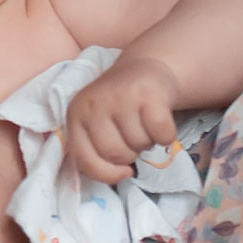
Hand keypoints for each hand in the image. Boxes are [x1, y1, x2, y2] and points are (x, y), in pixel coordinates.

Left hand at [65, 50, 180, 183]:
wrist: (144, 68)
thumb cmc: (119, 106)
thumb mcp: (96, 125)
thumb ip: (96, 150)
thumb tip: (119, 174)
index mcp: (75, 114)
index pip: (84, 159)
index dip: (106, 174)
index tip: (123, 171)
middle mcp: (94, 103)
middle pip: (115, 154)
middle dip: (129, 154)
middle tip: (133, 137)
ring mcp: (120, 96)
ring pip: (139, 145)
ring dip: (148, 142)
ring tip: (144, 125)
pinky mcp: (148, 93)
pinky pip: (162, 134)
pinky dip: (166, 135)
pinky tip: (159, 122)